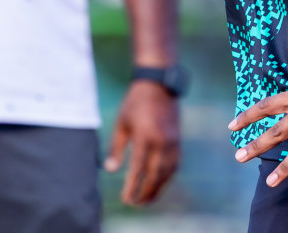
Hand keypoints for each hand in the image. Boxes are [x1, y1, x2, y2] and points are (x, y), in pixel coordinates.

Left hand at [104, 80, 180, 205]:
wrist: (159, 84)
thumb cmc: (135, 103)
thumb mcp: (121, 123)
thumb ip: (116, 148)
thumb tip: (110, 170)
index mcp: (145, 136)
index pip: (138, 169)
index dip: (132, 186)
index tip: (126, 199)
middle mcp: (161, 141)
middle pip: (154, 175)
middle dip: (145, 192)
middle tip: (136, 204)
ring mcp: (172, 141)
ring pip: (167, 172)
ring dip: (157, 188)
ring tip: (148, 199)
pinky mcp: (178, 140)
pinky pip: (175, 164)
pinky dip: (167, 177)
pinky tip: (159, 183)